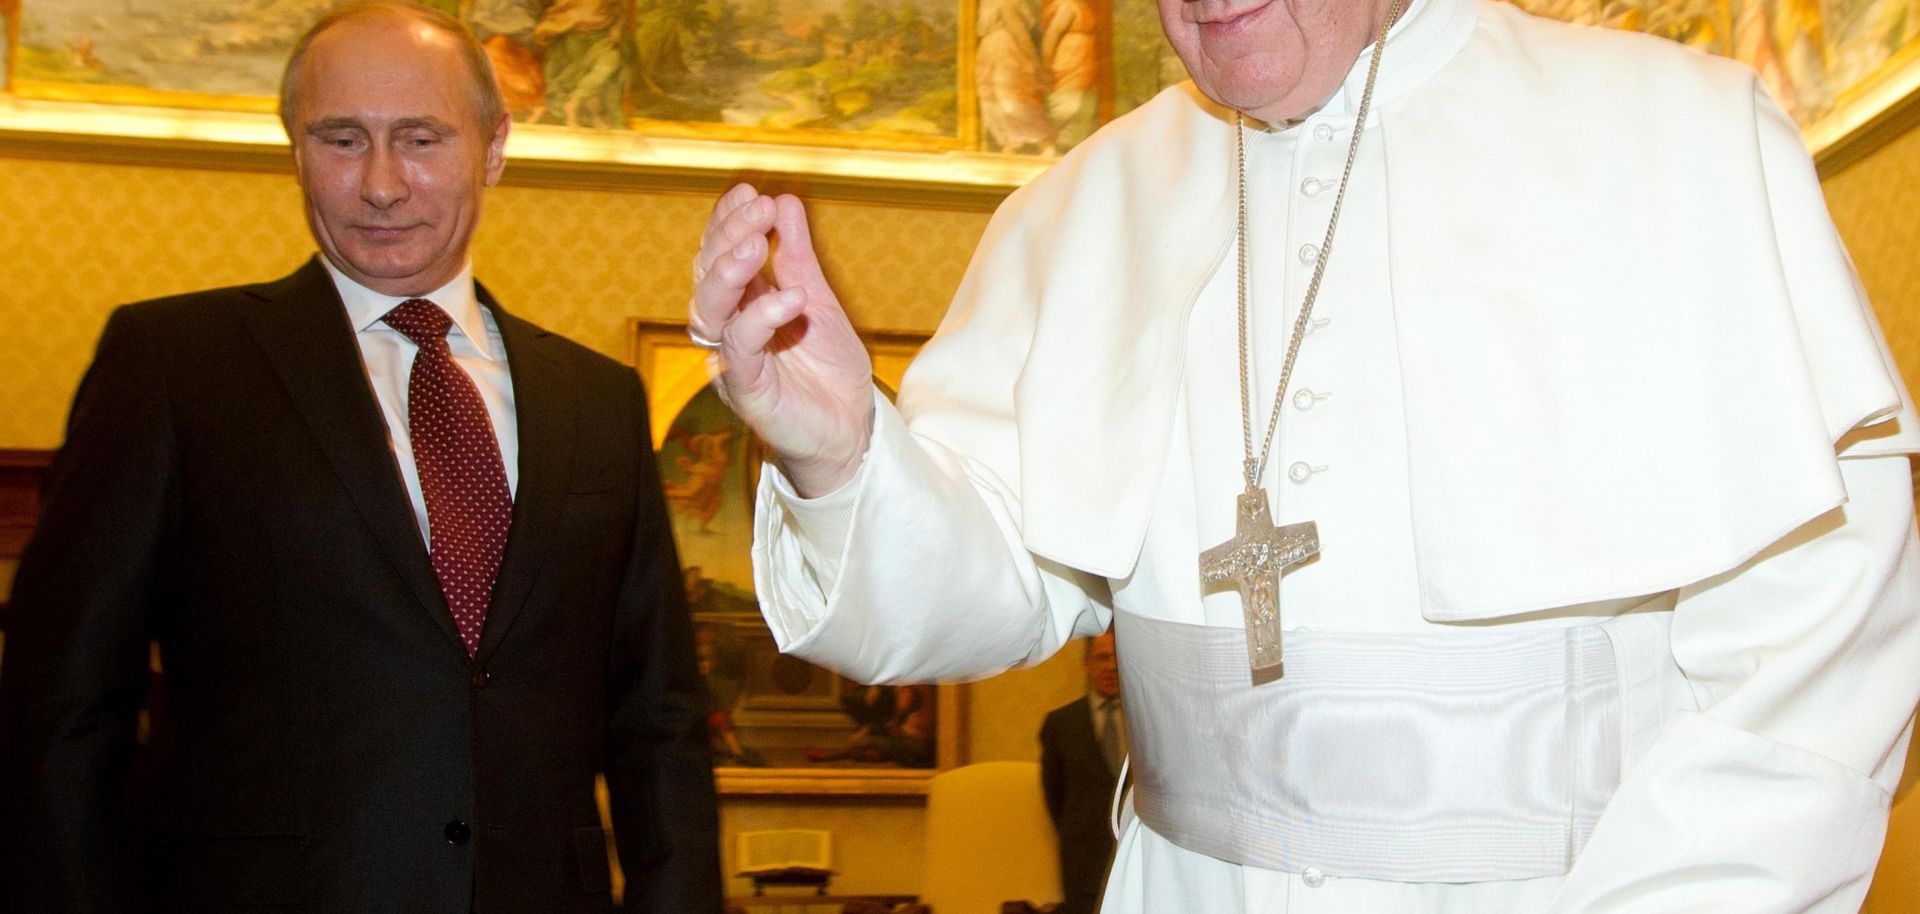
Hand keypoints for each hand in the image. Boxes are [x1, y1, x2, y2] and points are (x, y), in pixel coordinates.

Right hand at [690, 184, 874, 496]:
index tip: (750, 192)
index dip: (727, 222)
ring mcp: (733, 359)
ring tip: (759, 245)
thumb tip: (786, 203)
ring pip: (709, 310)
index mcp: (742, 304)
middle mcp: (729, 329)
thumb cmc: (830, 372)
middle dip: (729, 236)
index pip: (719, 255)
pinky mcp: (746, 390)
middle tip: (760, 209)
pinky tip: (793, 297)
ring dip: (729, 271)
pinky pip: (739, 349)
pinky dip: (761, 316)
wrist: (851, 432)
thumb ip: (800, 257)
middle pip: (706, 276)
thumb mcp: (821, 301)